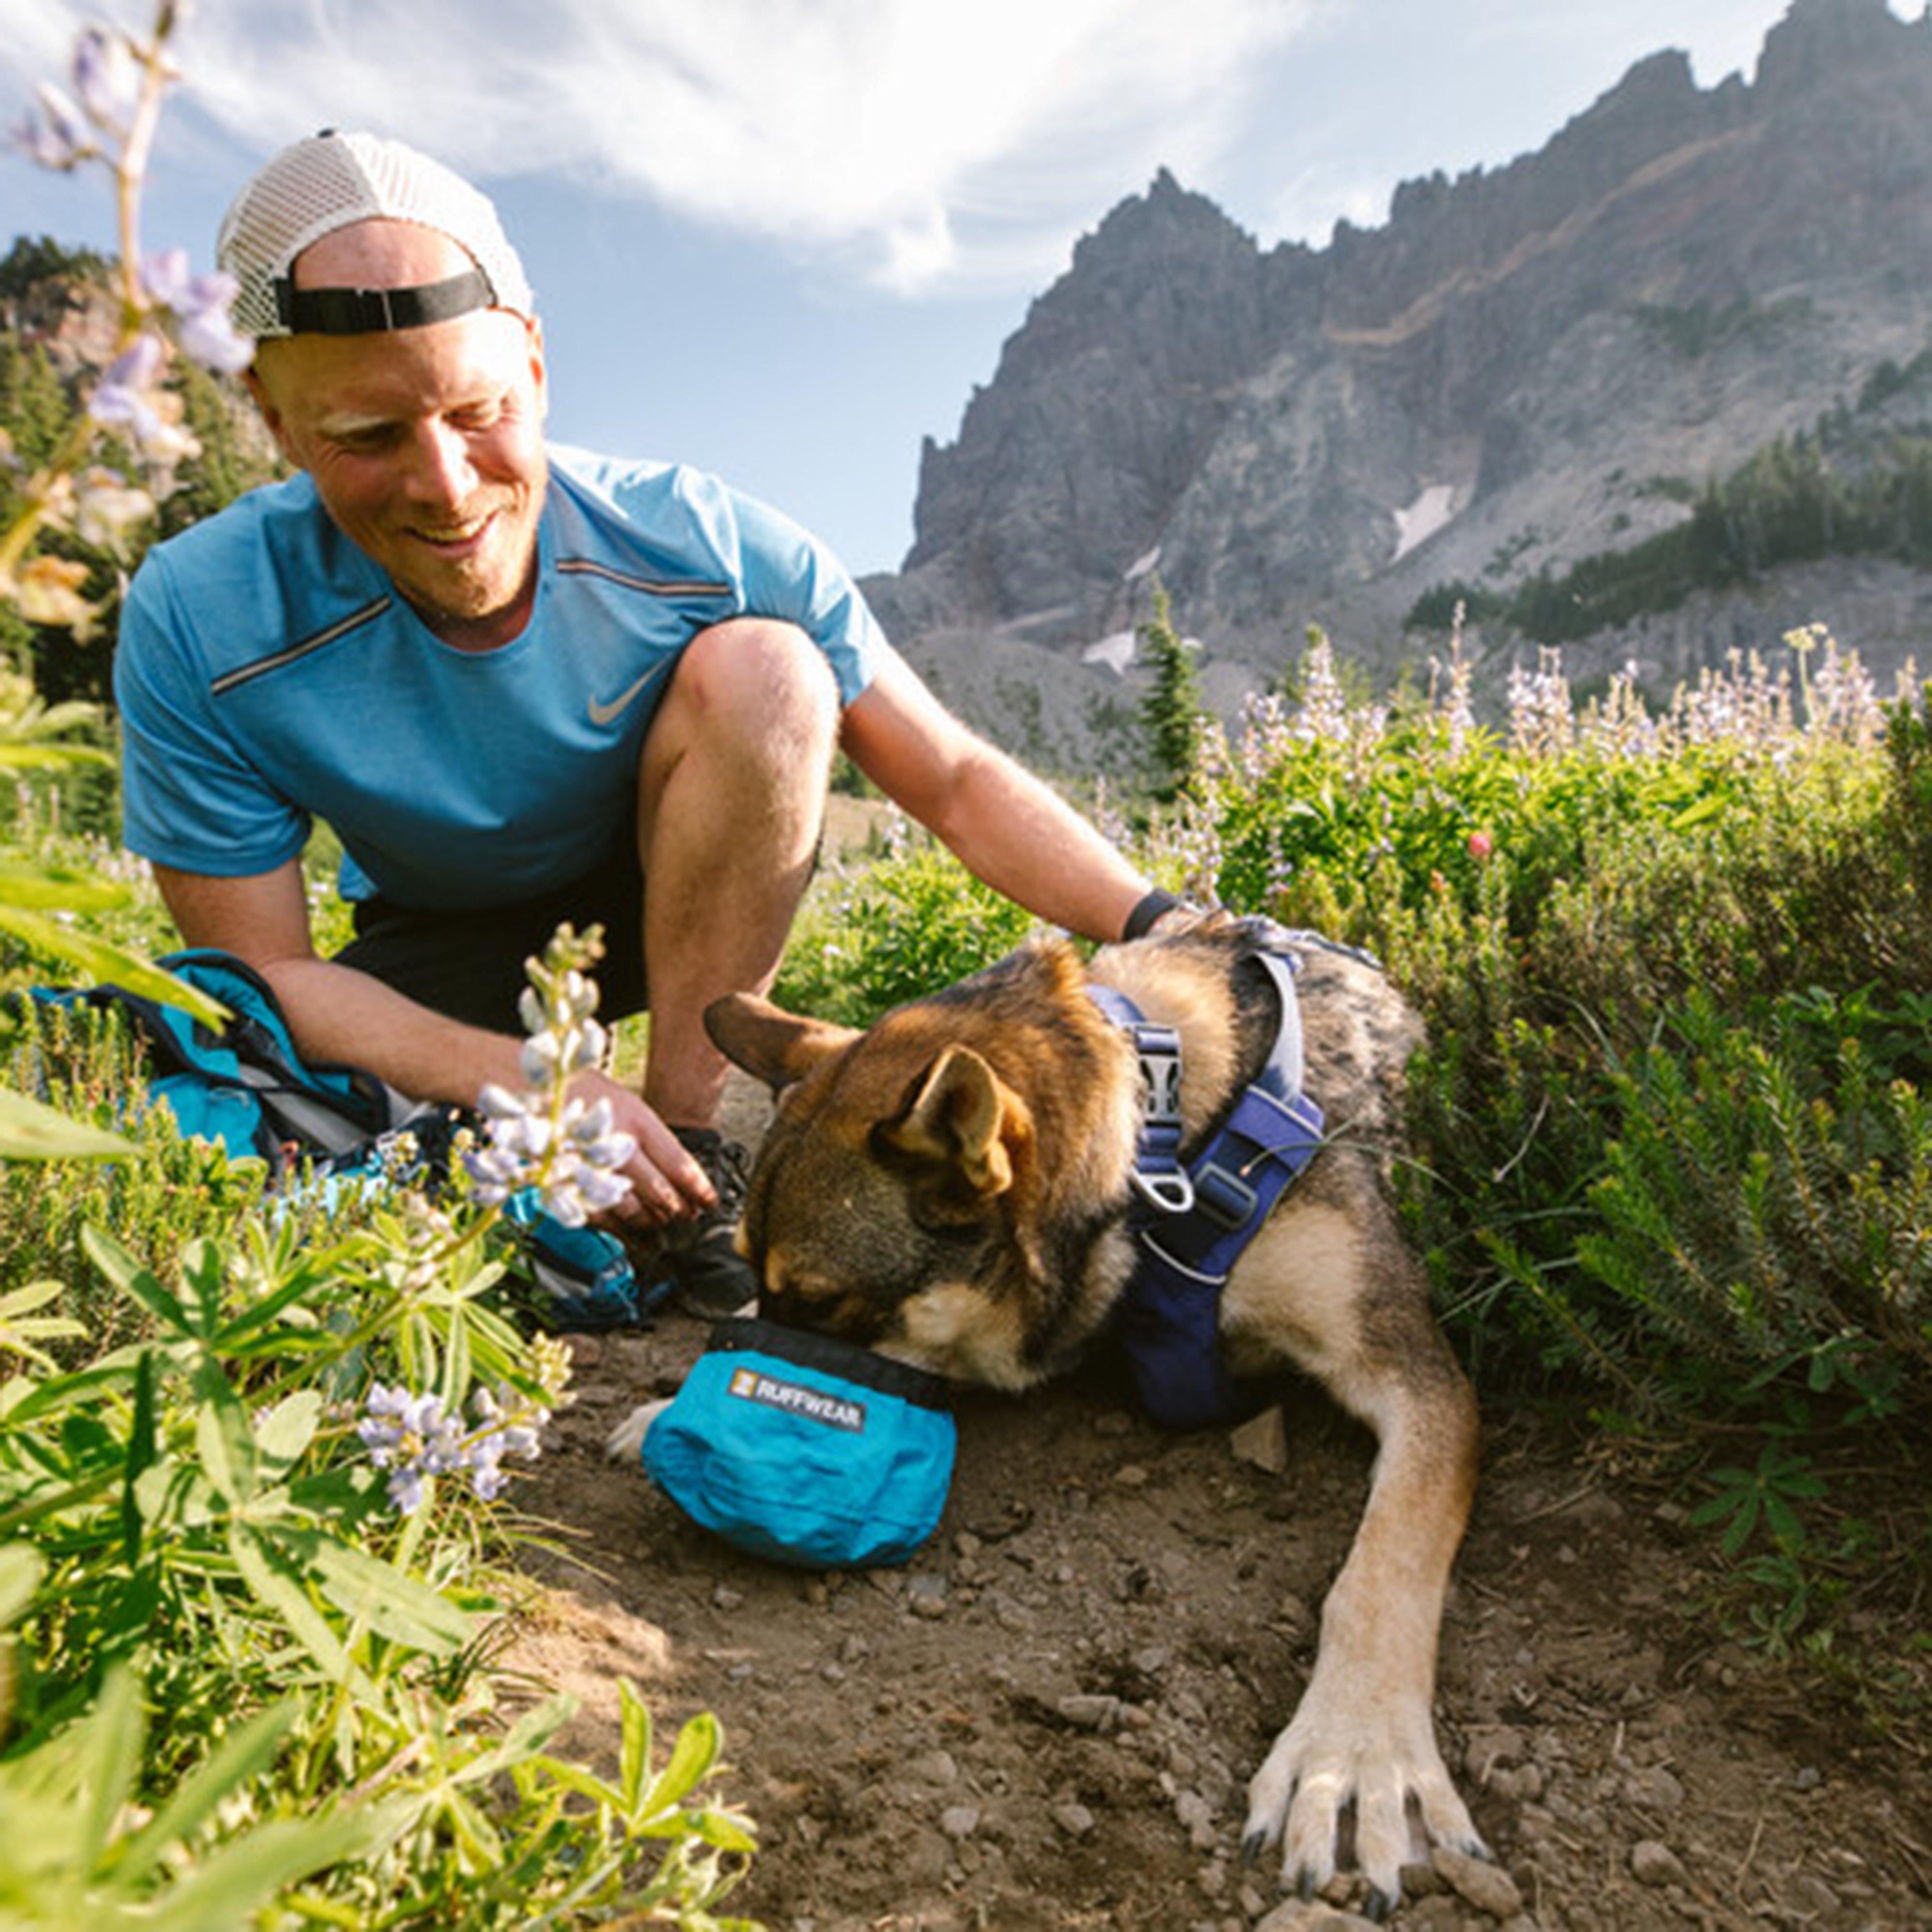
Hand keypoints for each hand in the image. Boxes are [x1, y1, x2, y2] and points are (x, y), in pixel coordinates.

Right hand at [565, 1068, 715, 1231]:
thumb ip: (654, 1141)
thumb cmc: (587, 1097)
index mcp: (638, 1123)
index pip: (680, 1166)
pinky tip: (628, 1222)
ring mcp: (592, 1170)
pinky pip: (602, 1218)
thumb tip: (680, 1175)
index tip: (709, 1201)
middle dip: (679, 1209)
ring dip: (651, 1220)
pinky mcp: (568, 1187)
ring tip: (660, 1218)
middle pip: (660, 1193)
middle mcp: (617, 1146)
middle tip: (688, 1214)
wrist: (534, 1090)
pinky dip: (619, 1225)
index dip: (700, 1190)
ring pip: (633, 1211)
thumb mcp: (630, 1106)